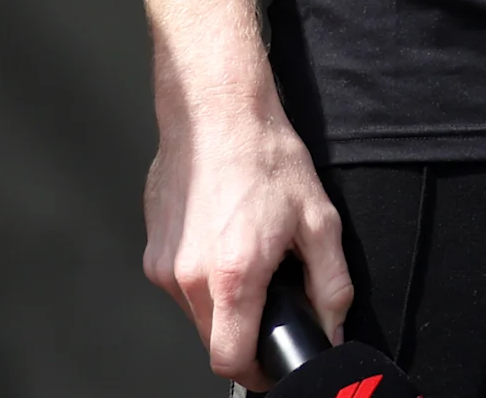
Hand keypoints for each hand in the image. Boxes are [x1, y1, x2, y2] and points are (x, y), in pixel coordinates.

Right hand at [139, 94, 349, 385]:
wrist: (216, 114)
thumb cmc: (265, 157)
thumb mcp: (320, 221)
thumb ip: (331, 284)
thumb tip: (334, 326)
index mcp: (233, 275)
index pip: (230, 359)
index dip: (255, 371)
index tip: (271, 363)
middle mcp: (188, 278)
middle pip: (213, 339)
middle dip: (244, 331)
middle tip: (271, 297)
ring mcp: (163, 266)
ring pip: (195, 313)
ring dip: (223, 303)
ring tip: (248, 258)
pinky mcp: (151, 252)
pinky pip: (179, 286)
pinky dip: (204, 279)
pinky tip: (224, 241)